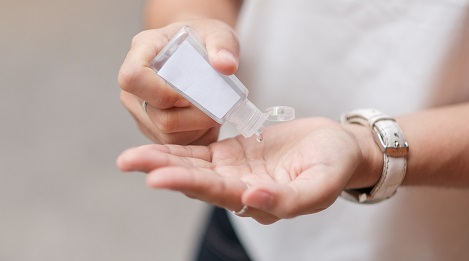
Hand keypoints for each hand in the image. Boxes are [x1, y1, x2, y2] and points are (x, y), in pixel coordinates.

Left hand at [117, 118, 381, 223]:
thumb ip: (288, 199)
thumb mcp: (321, 185)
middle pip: (196, 180)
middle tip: (128, 161)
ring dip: (164, 159)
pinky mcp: (234, 152)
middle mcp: (241, 189)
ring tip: (132, 155)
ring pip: (194, 166)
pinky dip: (180, 147)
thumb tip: (250, 199)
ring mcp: (235, 170)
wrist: (339, 146)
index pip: (217, 193)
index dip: (187, 185)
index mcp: (259, 202)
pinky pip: (203, 150)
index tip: (156, 177)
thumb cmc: (334, 165)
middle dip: (162, 170)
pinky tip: (157, 142)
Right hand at [118, 19, 239, 144]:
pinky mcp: (150, 127)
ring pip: (166, 133)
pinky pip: (173, 142)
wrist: (197, 53)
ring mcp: (139, 108)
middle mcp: (134, 84)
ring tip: (213, 112)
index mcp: (142, 52)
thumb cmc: (203, 40)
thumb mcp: (218, 34)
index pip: (133, 77)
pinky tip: (205, 121)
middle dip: (193, 116)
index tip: (191, 94)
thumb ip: (224, 45)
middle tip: (217, 108)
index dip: (162, 93)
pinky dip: (194, 136)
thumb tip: (226, 65)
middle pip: (155, 114)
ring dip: (196, 128)